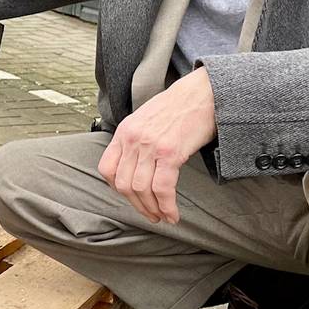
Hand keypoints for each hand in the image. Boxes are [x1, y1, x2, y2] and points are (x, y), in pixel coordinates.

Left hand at [98, 68, 217, 223]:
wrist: (202, 92)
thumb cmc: (178, 107)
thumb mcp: (146, 119)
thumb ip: (136, 140)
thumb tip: (135, 167)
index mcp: (124, 131)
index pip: (107, 168)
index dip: (117, 189)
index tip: (131, 197)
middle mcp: (133, 139)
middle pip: (123, 184)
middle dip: (137, 205)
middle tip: (150, 215)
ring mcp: (150, 145)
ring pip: (141, 189)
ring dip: (152, 209)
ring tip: (163, 216)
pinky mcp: (170, 152)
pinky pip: (162, 188)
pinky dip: (167, 206)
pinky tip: (173, 214)